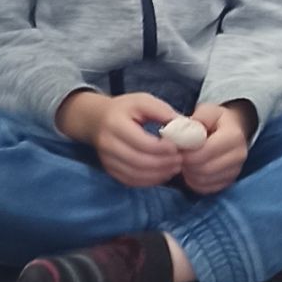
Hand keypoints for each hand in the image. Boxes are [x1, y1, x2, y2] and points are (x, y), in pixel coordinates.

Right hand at [56, 89, 182, 184]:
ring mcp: (107, 160)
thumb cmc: (124, 109)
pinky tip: (162, 173)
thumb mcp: (142, 101)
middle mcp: (107, 144)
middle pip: (139, 161)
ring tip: (175, 167)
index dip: (163, 148)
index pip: (142, 142)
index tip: (179, 147)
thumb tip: (185, 126)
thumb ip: (162, 111)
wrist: (97, 120)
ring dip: (159, 174)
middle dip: (164, 163)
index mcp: (115, 123)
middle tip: (181, 160)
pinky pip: (131, 181)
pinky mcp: (110, 170)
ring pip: (136, 175)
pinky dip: (149, 181)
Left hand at [174, 101, 253, 194]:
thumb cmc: (217, 120)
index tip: (177, 148)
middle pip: (204, 169)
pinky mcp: (229, 181)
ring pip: (204, 181)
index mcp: (234, 136)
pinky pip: (207, 189)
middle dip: (186, 164)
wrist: (233, 130)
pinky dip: (194, 182)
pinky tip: (190, 171)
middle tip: (178, 156)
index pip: (206, 151)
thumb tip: (186, 130)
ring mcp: (235, 171)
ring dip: (189, 174)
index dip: (187, 152)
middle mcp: (239, 155)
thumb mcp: (209, 111)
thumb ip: (198, 118)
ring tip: (184, 162)